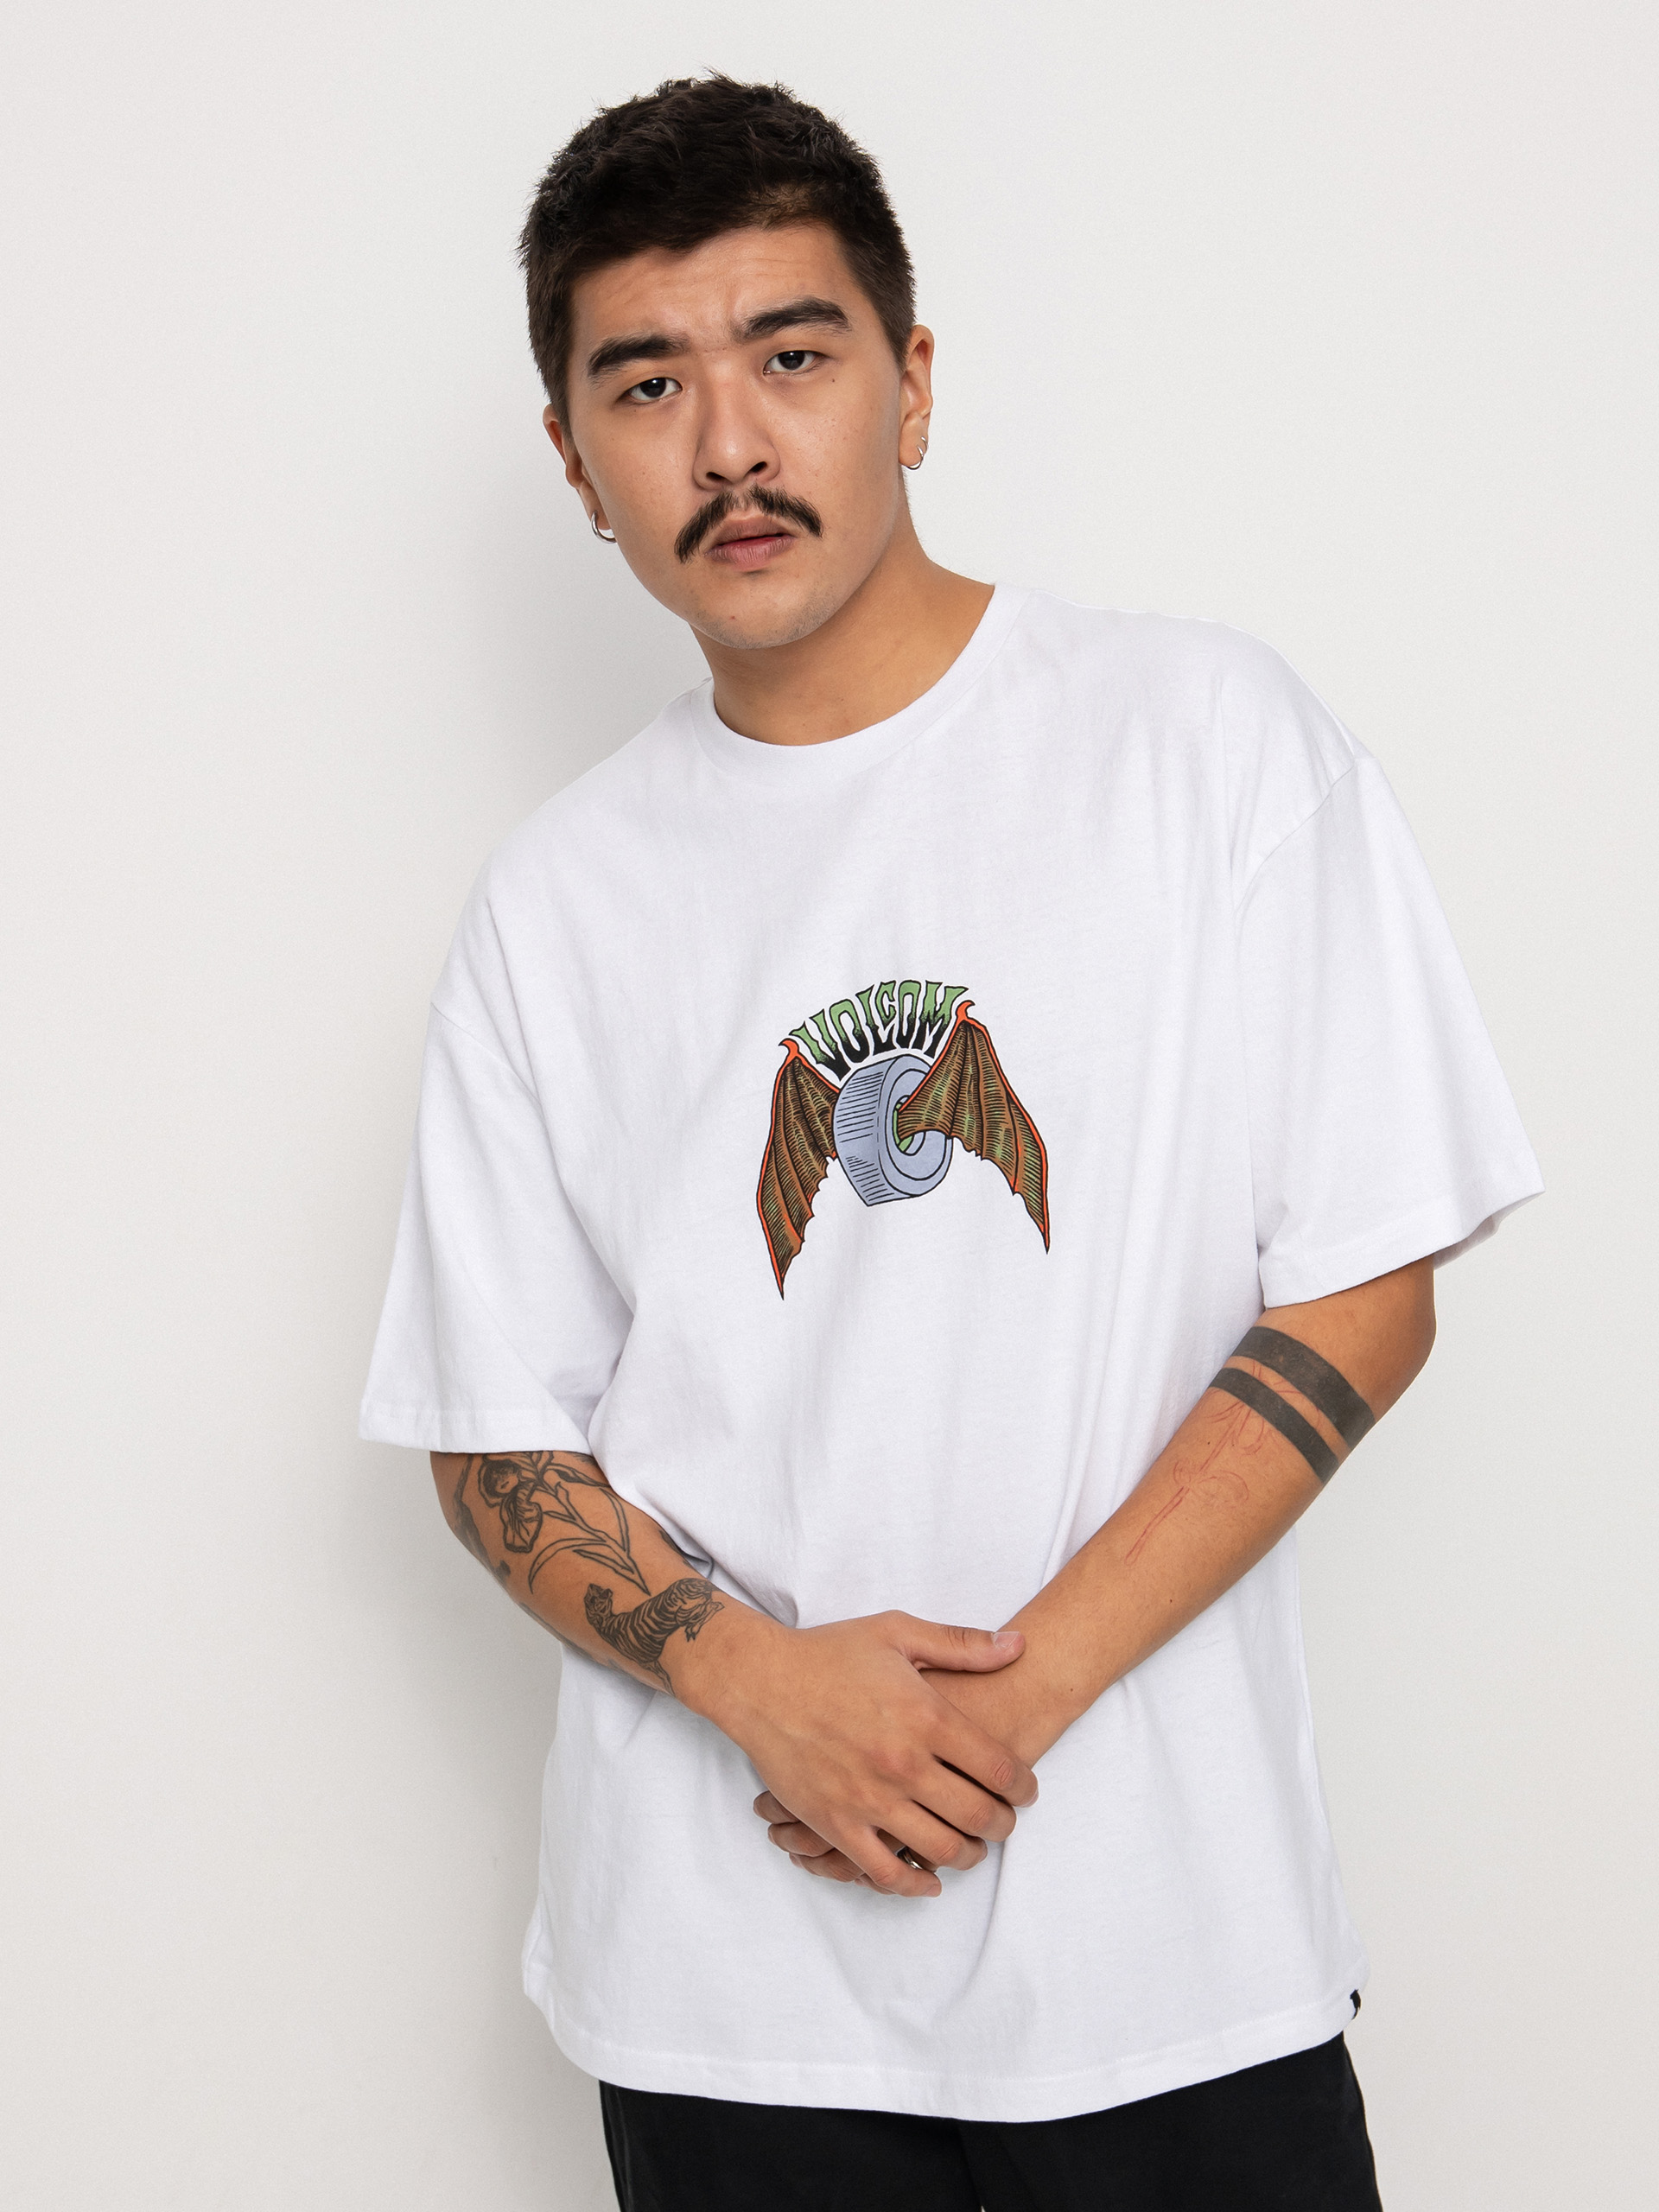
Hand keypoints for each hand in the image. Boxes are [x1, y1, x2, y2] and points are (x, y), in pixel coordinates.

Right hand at [752, 1641, 1062, 1886]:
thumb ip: (962, 1644)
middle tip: (1006, 1823)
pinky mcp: (836, 1824)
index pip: (999, 1767)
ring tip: (972, 1847)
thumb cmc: (829, 1653)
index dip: (1024, 1786)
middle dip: (1003, 1825)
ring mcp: (869, 1799)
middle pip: (978, 1815)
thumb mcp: (898, 1633)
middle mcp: (903, 1763)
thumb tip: (1019, 1645)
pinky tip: (928, 1879)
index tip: (1026, 1791)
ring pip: (940, 1849)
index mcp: (925, 1715)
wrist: (759, 1680)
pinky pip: (884, 1872)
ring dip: (968, 1856)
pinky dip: (914, 1884)